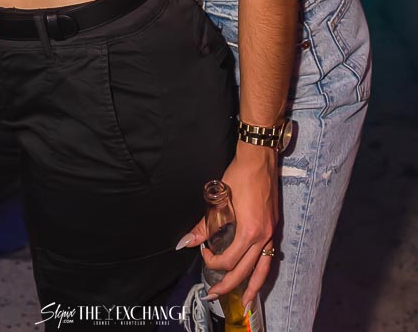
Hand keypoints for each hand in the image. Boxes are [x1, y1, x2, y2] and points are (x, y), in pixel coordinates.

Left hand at [175, 143, 278, 307]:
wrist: (259, 158)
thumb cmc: (239, 175)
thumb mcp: (219, 199)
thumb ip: (205, 225)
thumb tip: (186, 242)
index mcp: (249, 231)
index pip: (229, 260)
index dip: (213, 261)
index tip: (204, 252)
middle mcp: (263, 236)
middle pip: (246, 271)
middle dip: (229, 286)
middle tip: (214, 295)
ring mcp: (271, 232)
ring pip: (263, 269)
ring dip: (253, 287)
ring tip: (246, 302)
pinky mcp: (273, 227)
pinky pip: (269, 257)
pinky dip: (262, 271)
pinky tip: (256, 276)